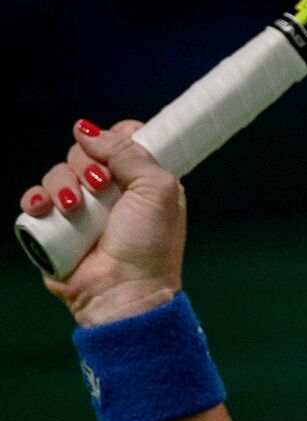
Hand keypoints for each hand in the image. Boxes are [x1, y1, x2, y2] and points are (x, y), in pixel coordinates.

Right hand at [19, 119, 185, 325]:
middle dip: (85, 165)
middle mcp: (112, 191)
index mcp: (143, 180)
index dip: (114, 139)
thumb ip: (129, 152)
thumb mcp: (157, 190)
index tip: (114, 152)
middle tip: (98, 187)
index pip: (122, 139)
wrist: (122, 291)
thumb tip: (87, 130)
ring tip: (72, 208)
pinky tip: (43, 208)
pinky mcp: (55, 226)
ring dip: (60, 185)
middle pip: (84, 152)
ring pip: (57, 172)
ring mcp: (82, 208)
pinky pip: (36, 198)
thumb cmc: (149, 246)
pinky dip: (35, 199)